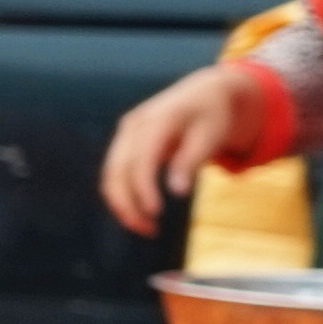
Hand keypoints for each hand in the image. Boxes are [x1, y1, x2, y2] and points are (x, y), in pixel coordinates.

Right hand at [101, 61, 283, 236]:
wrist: (204, 92)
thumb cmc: (212, 114)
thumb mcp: (211, 135)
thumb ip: (191, 161)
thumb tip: (177, 192)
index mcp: (155, 120)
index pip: (140, 160)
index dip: (142, 188)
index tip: (155, 213)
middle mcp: (132, 126)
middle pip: (116, 171)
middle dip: (126, 205)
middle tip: (148, 231)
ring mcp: (124, 133)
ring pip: (110, 175)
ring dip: (122, 205)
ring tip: (146, 228)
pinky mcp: (125, 143)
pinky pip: (116, 173)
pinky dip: (124, 195)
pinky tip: (141, 212)